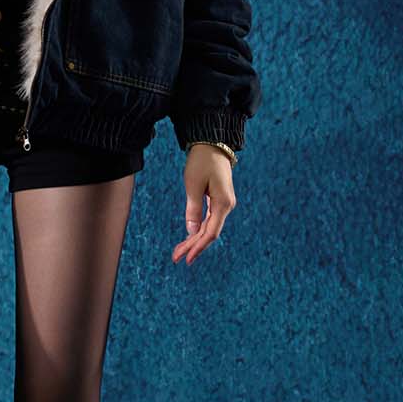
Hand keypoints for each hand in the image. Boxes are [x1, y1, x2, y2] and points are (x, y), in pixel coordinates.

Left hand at [171, 143, 235, 264]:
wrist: (212, 143)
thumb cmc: (202, 161)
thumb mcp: (193, 185)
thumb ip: (193, 210)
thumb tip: (192, 232)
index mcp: (223, 204)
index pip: (210, 233)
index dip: (198, 247)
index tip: (186, 259)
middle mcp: (226, 206)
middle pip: (209, 233)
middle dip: (192, 246)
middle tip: (176, 258)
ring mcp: (223, 203)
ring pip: (209, 227)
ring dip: (194, 240)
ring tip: (179, 251)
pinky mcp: (218, 200)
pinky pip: (209, 219)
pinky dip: (198, 229)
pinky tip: (189, 238)